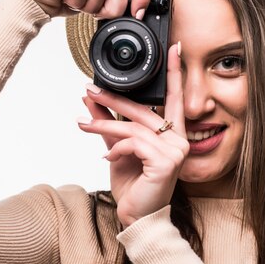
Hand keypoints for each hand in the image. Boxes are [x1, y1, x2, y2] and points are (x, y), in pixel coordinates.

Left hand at [78, 44, 187, 227]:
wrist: (136, 216)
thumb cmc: (133, 184)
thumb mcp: (117, 148)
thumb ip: (109, 123)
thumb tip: (92, 99)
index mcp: (173, 134)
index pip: (174, 97)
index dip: (174, 72)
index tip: (173, 47)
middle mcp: (179, 140)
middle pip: (145, 109)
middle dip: (113, 99)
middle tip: (90, 91)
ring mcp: (175, 151)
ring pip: (134, 126)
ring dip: (105, 124)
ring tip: (85, 125)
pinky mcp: (165, 162)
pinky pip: (134, 143)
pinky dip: (116, 147)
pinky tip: (108, 157)